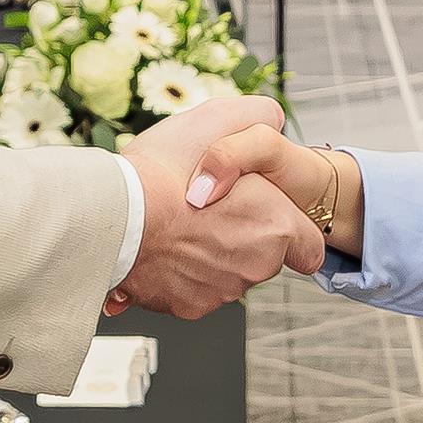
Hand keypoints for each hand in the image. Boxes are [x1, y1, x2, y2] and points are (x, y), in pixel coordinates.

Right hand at [109, 95, 303, 317]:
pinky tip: (161, 247)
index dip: (291, 230)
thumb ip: (255, 115)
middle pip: (263, 257)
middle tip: (207, 209)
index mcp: (275, 226)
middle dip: (242, 235)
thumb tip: (271, 117)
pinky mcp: (190, 306)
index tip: (268, 219)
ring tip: (178, 225)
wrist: (112, 218)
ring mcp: (222, 291)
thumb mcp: (216, 119)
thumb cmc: (160, 173)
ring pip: (227, 273)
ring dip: (210, 253)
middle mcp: (256, 266)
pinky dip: (181, 273)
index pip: (311, 247)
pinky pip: (194, 289)